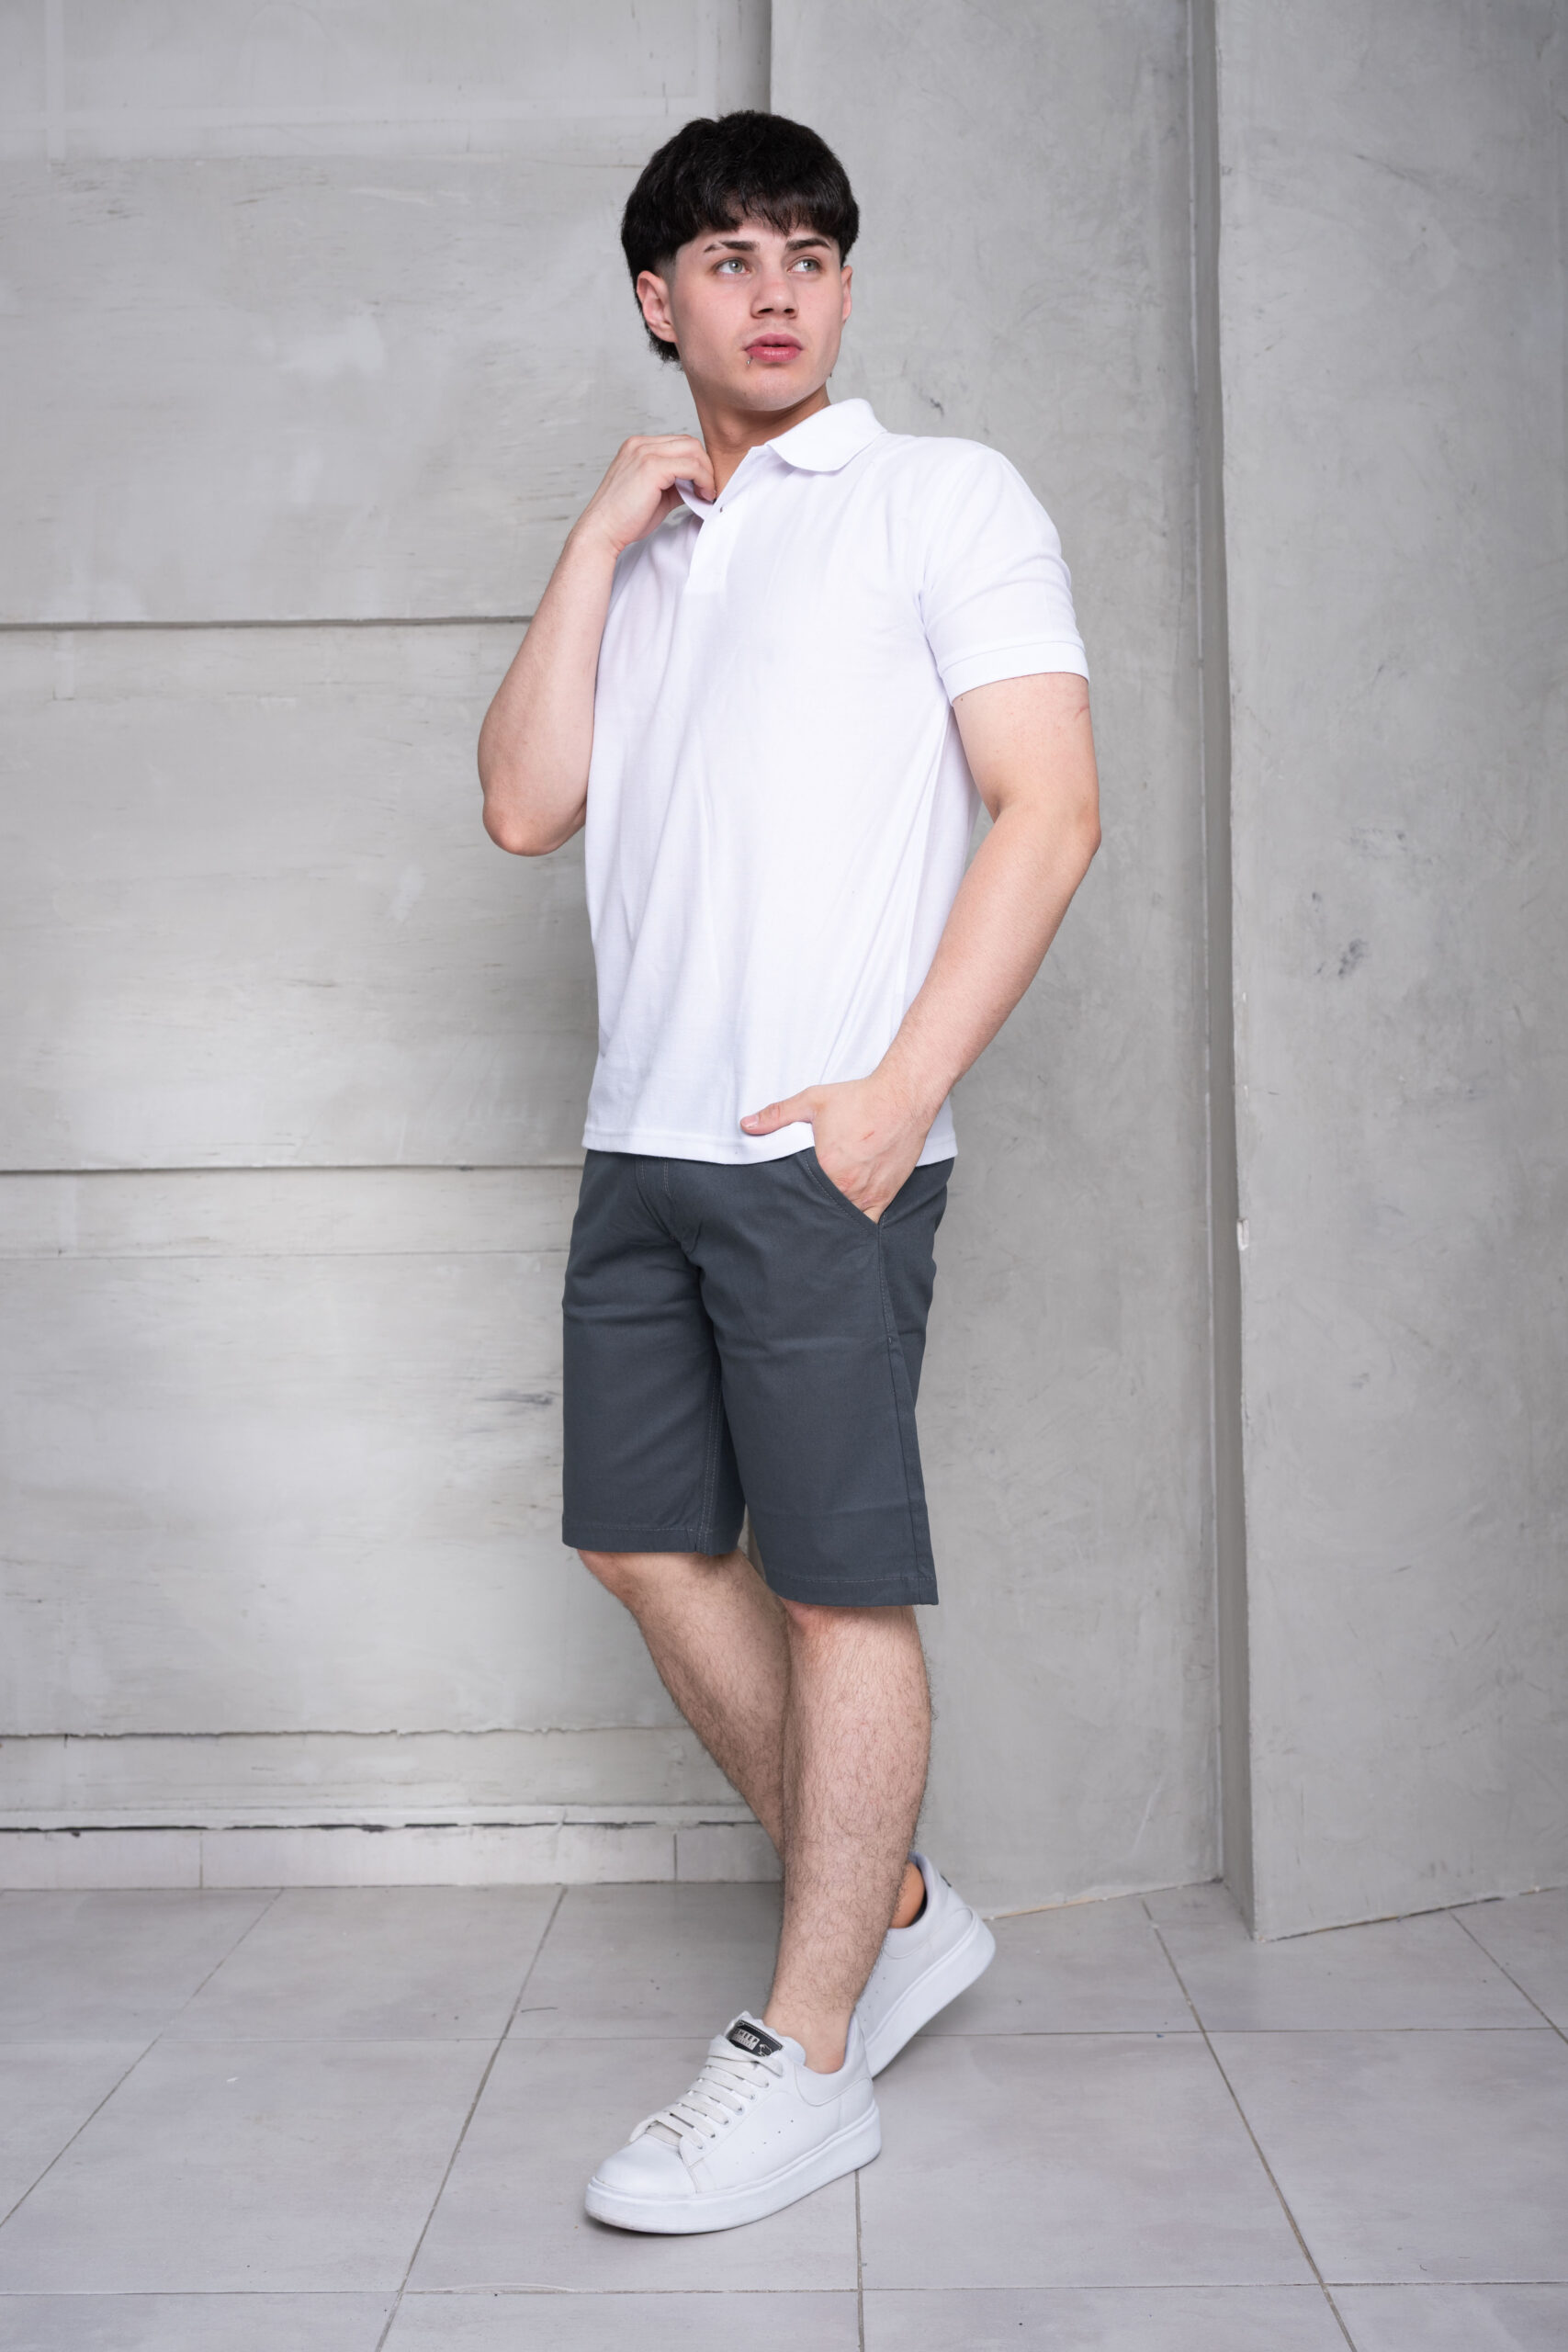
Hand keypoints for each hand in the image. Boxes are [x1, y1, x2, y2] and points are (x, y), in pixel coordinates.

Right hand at [572, 433, 715, 558]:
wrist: (602, 532)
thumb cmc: (625, 519)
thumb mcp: (655, 495)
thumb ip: (675, 484)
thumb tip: (698, 485)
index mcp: (638, 447)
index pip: (678, 444)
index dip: (696, 463)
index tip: (703, 486)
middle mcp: (640, 444)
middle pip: (688, 442)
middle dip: (705, 465)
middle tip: (709, 490)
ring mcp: (645, 453)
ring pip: (693, 450)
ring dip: (707, 472)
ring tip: (707, 494)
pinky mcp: (652, 467)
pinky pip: (691, 466)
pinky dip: (703, 479)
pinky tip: (702, 495)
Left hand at [740, 1073, 934, 1222]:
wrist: (903, 1099)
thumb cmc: (859, 1099)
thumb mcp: (812, 1101)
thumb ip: (777, 1115)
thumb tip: (746, 1125)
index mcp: (825, 1168)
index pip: (798, 1195)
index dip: (788, 1201)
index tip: (779, 1207)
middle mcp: (846, 1187)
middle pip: (819, 1212)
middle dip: (807, 1215)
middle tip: (794, 1221)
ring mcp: (867, 1195)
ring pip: (842, 1222)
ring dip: (830, 1221)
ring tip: (816, 1223)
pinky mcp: (885, 1196)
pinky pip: (868, 1223)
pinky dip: (855, 1225)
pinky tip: (844, 1226)